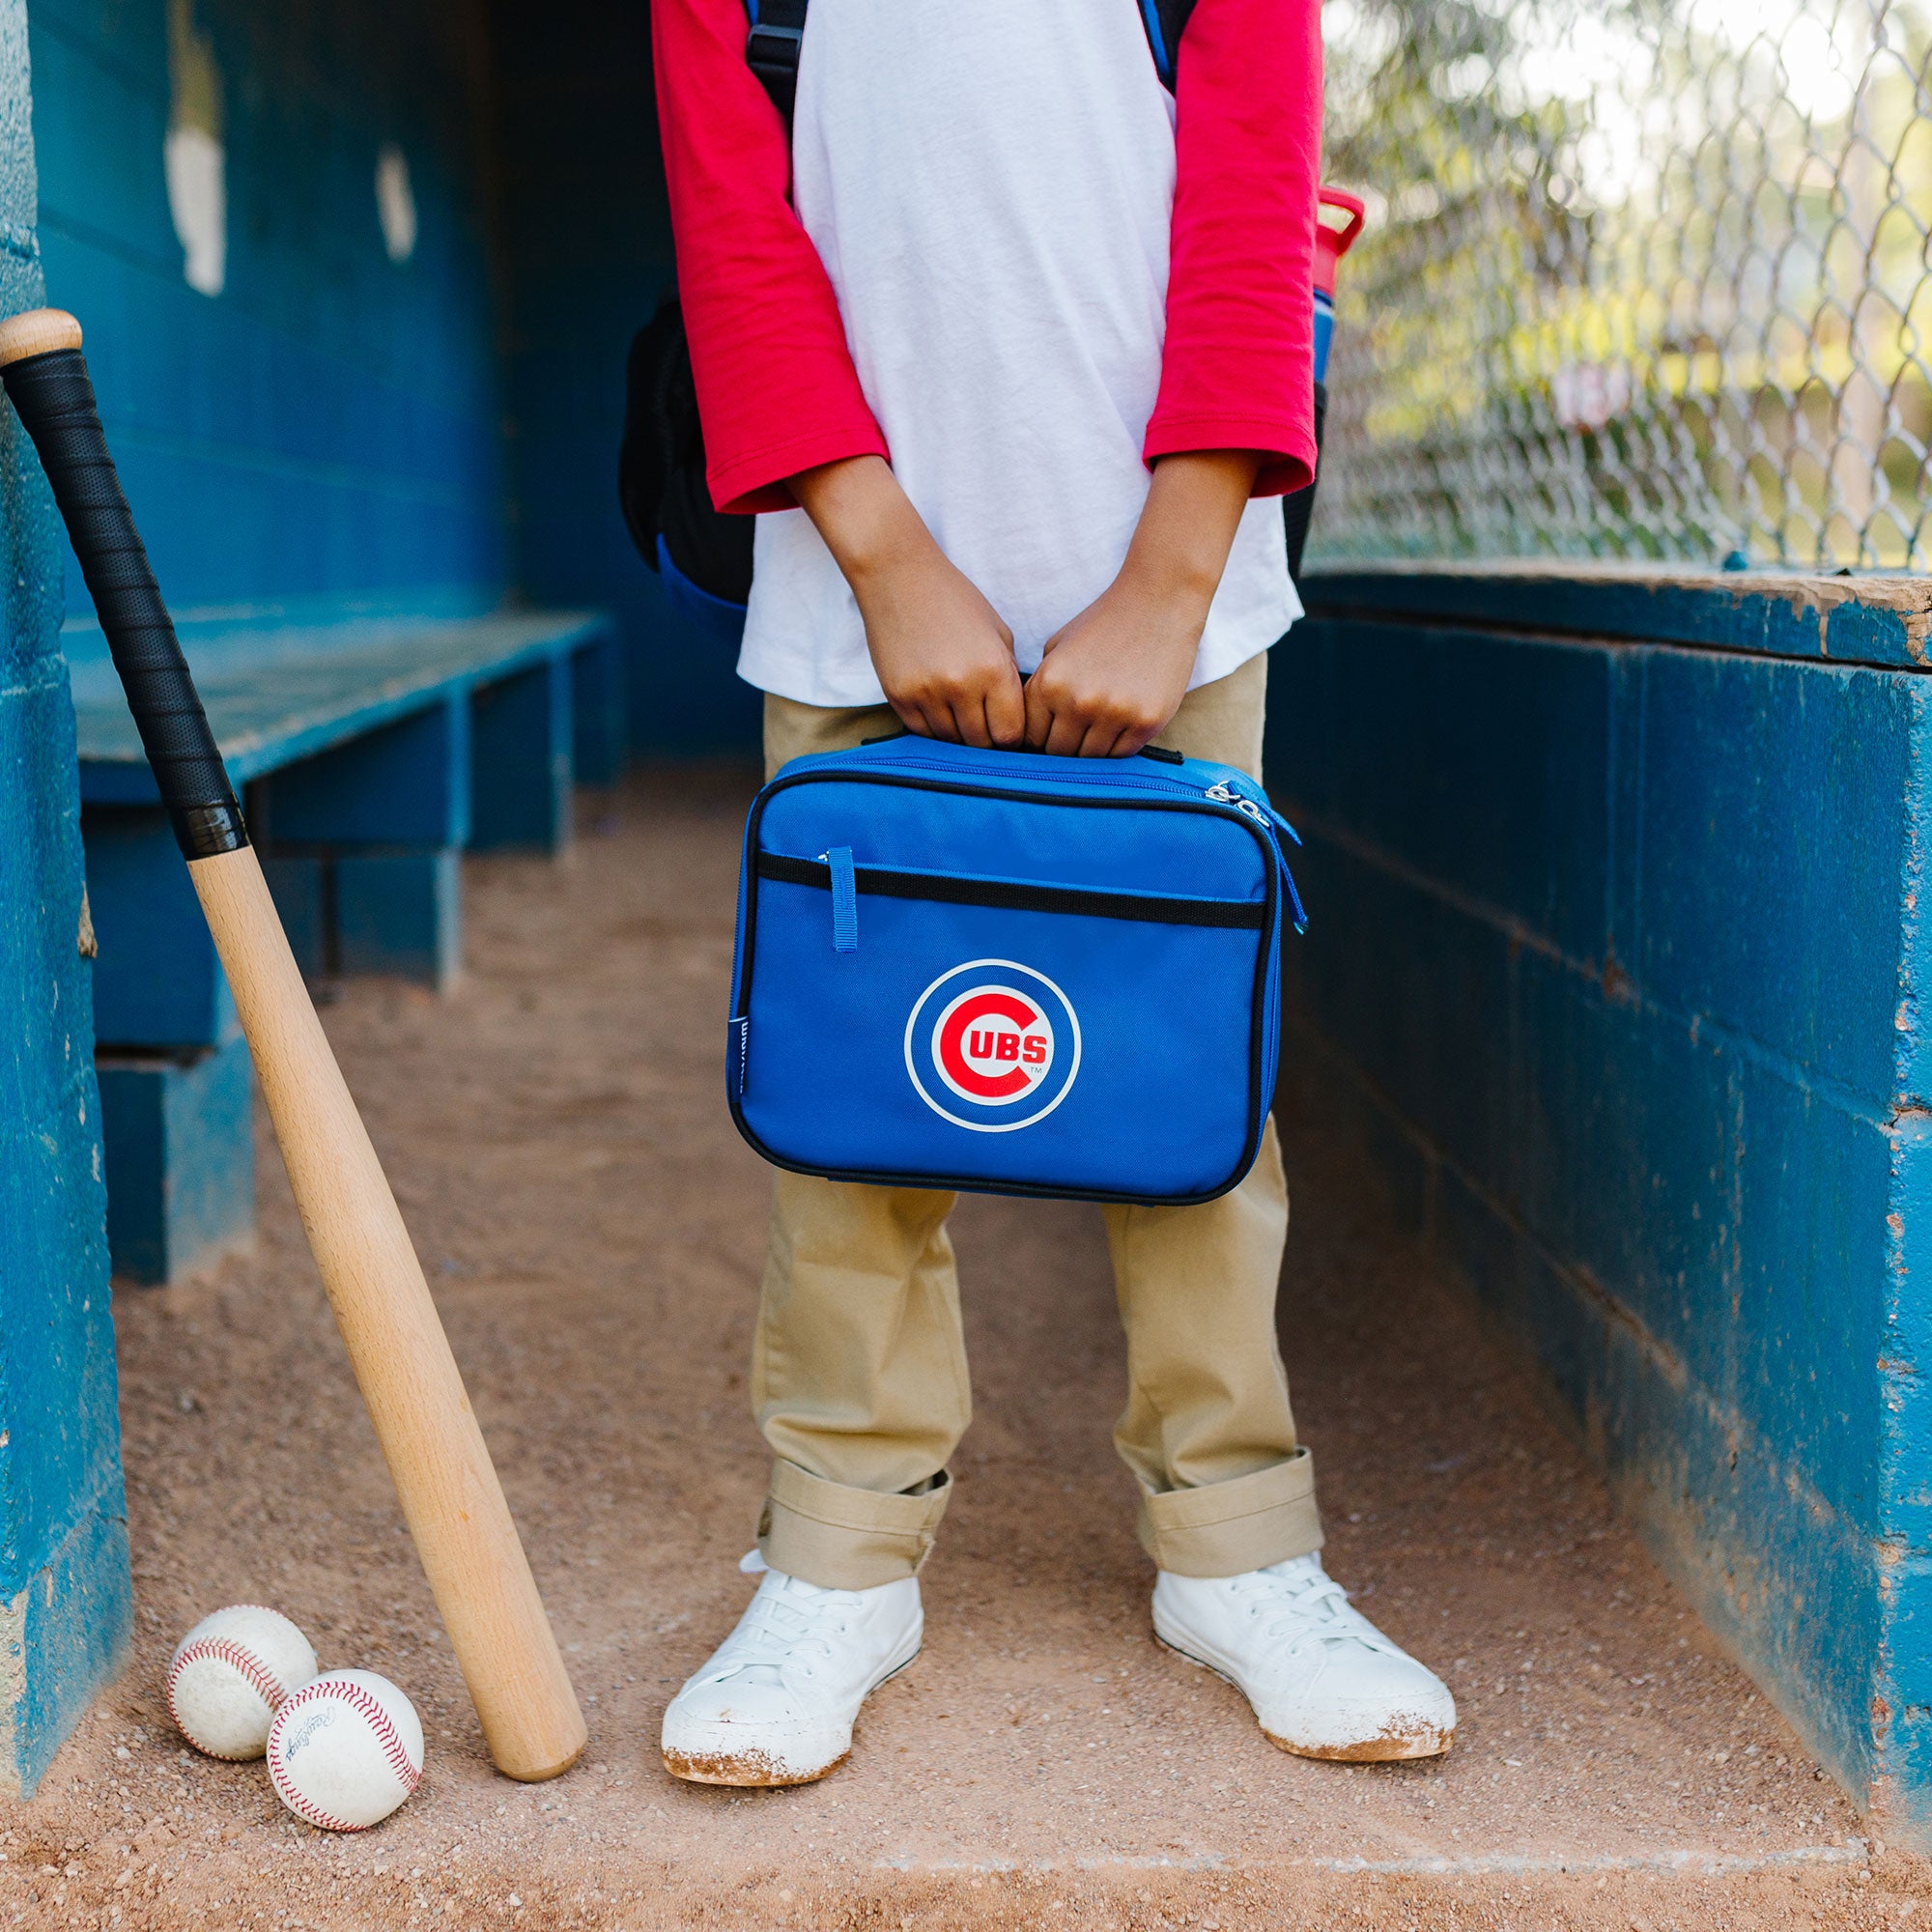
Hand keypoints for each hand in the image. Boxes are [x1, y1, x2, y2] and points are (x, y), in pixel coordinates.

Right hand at [791, 455, 1023, 747]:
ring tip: (962, 715)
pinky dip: (933, 727)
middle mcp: (961, 685)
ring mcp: (926, 693)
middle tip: (985, 727)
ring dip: (959, 734)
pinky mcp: (898, 696)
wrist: (898, 576)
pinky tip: (939, 709)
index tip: (1007, 731)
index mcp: (994, 669)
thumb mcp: (998, 633)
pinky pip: (922, 731)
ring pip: (950, 741)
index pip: (1010, 733)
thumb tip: (1015, 723)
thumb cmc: (955, 601)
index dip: (1012, 737)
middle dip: (986, 739)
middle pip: (980, 743)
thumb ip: (1008, 679)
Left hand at [1024, 450, 1263, 756]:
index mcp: (1049, 683)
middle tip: (1075, 735)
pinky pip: (1122, 755)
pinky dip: (1117, 746)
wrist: (1159, 601)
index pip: (1031, 736)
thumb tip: (1028, 733)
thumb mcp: (1057, 648)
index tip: (1050, 733)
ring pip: (1090, 759)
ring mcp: (1113, 714)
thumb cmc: (1104, 624)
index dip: (1039, 738)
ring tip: (1098, 729)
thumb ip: (1041, 688)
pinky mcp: (1146, 721)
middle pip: (1058, 753)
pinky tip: (1120, 725)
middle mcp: (1078, 702)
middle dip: (1064, 746)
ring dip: (1091, 750)